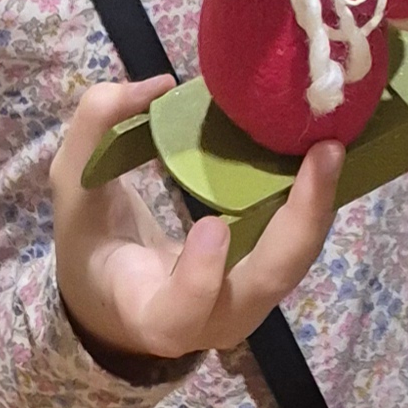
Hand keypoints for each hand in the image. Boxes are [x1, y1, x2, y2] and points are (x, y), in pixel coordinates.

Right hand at [51, 75, 341, 362]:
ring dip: (319, 208)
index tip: (210, 223)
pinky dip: (315, 204)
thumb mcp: (74, 188)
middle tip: (323, 153)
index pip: (180, 313)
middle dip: (301, 223)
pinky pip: (297, 246)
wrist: (118, 293)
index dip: (199, 278)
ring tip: (333, 146)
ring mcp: (247, 303)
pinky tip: (326, 155)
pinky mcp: (268, 277)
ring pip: (294, 264)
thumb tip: (156, 86)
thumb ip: (96, 131)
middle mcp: (210, 321)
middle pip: (265, 285)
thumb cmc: (93, 241)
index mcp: (151, 312)